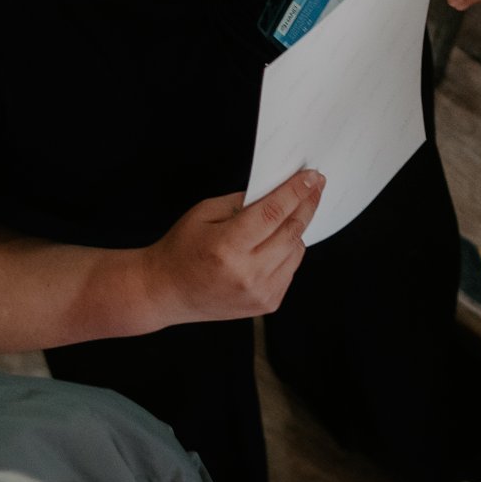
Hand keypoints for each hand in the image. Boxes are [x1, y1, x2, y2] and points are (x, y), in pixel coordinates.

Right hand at [142, 170, 324, 323]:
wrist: (164, 292)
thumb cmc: (182, 249)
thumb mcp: (205, 212)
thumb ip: (243, 201)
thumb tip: (278, 190)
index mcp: (227, 246)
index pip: (273, 213)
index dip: (296, 192)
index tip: (312, 177)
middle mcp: (246, 273)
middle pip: (292, 231)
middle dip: (307, 204)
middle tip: (315, 186)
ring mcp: (259, 292)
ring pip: (297, 250)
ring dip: (296, 230)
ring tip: (282, 219)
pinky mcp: (267, 304)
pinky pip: (291, 268)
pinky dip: (288, 252)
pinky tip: (271, 246)